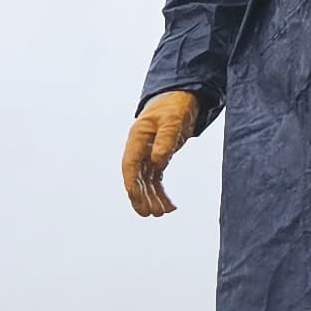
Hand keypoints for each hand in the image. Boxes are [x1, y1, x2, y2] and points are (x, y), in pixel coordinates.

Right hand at [122, 91, 198, 217]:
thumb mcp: (173, 120)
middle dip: (142, 197)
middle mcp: (138, 148)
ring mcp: (147, 154)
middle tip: (152, 214)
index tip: (138, 201)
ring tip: (162, 213)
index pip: (130, 165)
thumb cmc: (175, 106)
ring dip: (152, 198)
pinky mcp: (157, 158)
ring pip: (146, 182)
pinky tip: (169, 205)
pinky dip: (161, 193)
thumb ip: (166, 140)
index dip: (132, 185)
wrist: (180, 96)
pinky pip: (156, 179)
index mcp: (137, 138)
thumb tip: (156, 161)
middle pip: (135, 178)